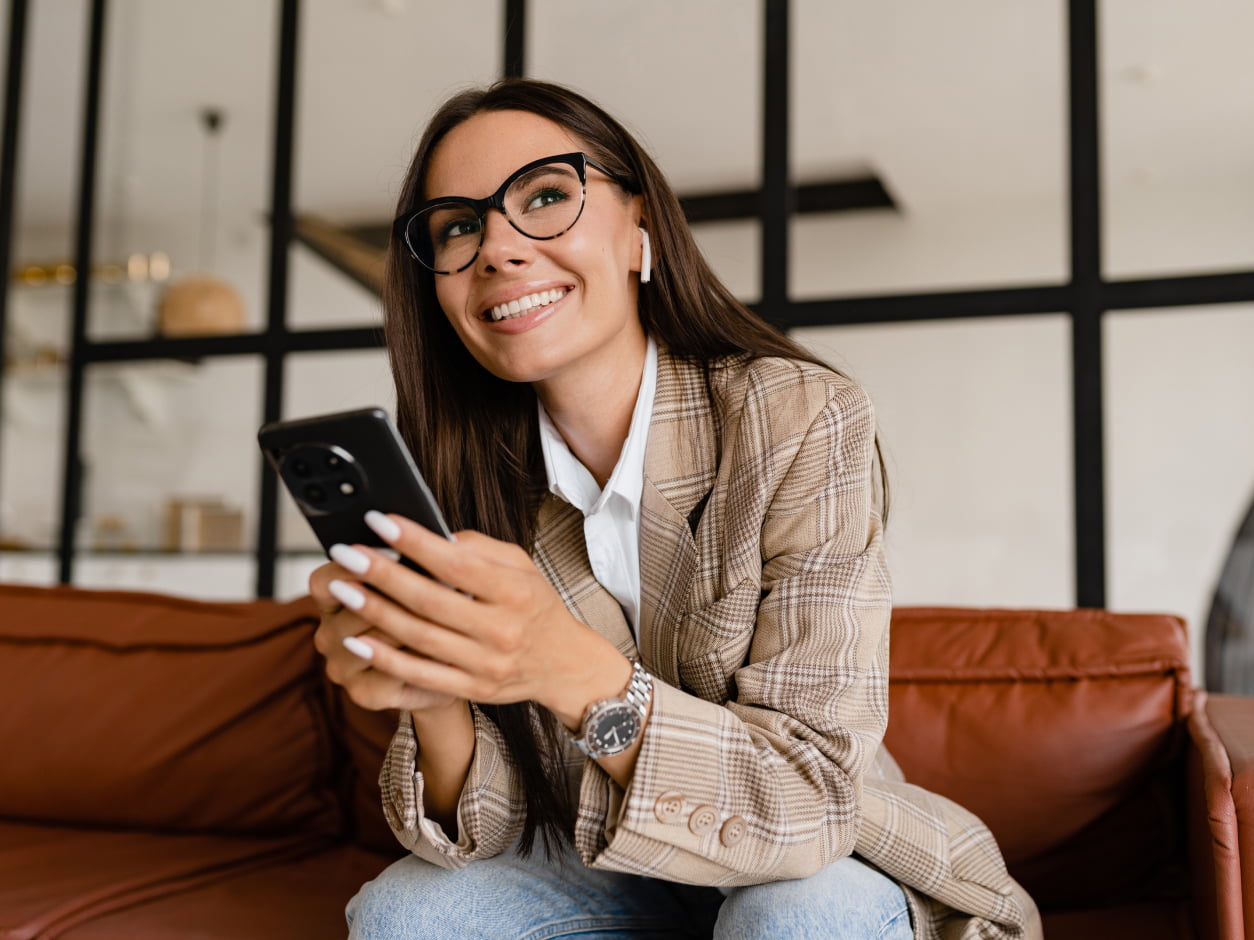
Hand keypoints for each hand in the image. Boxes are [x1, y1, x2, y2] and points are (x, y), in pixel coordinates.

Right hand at [308, 559, 460, 713]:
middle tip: (440, 576)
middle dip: (398, 589)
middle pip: (353, 607)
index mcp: (332, 601)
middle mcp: (328, 635)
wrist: (448, 670)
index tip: (396, 550)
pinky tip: (444, 643)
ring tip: (448, 608)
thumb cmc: (430, 616)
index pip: (325, 580)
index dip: (356, 565)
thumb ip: (413, 567)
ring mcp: (341, 667)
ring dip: (412, 622)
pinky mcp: (363, 693)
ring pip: (374, 637)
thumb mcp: (419, 584)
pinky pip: (389, 669)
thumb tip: (434, 547)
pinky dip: (419, 655)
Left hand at [328, 512, 629, 725]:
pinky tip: (356, 641)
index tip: (378, 521)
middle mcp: (502, 629)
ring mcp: (486, 664)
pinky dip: (385, 659)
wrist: (562, 662)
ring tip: (341, 589)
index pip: (457, 564)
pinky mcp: (472, 689)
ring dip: (374, 612)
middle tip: (345, 554)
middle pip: (430, 601)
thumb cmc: (534, 604)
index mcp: (515, 591)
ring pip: (419, 638)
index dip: (415, 542)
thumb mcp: (520, 565)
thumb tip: (429, 535)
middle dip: (381, 575)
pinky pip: (420, 675)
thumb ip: (478, 548)